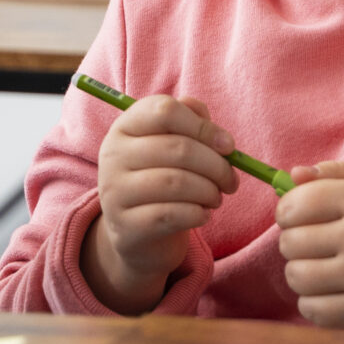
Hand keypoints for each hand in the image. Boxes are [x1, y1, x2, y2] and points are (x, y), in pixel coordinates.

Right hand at [78, 94, 238, 314]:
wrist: (136, 232)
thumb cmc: (160, 179)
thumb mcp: (170, 145)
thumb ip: (190, 122)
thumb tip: (212, 127)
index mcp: (125, 127)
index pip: (165, 111)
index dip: (203, 127)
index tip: (228, 146)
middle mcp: (113, 155)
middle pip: (178, 148)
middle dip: (217, 166)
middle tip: (230, 181)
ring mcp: (115, 192)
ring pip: (176, 183)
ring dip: (209, 192)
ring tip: (215, 198)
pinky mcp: (125, 226)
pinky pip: (172, 215)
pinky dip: (198, 214)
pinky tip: (201, 215)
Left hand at [275, 161, 343, 330]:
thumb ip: (335, 173)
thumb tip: (293, 175)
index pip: (295, 204)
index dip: (287, 211)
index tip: (297, 218)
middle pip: (290, 242)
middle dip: (294, 243)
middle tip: (314, 245)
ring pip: (296, 276)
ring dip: (301, 273)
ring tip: (321, 269)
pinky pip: (311, 309)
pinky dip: (313, 303)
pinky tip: (330, 292)